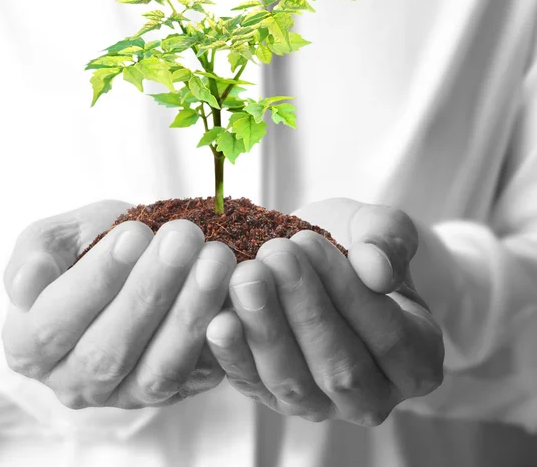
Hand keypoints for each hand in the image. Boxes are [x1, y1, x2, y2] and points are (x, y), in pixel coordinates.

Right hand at [2, 199, 235, 408]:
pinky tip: (235, 296)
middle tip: (185, 238)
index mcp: (29, 347)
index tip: (135, 233)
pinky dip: (219, 338)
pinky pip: (197, 376)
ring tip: (216, 259)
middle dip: (152, 291)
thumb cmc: (92, 247)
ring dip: (190, 313)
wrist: (137, 262)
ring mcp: (125, 395)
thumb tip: (25, 286)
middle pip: (109, 351)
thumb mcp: (59, 237)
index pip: (53, 325)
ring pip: (158, 370)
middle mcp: (73, 383)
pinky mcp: (171, 393)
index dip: (95, 281)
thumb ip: (35, 254)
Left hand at [206, 199, 443, 424]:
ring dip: (266, 329)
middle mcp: (372, 397)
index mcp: (416, 361)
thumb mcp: (381, 230)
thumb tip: (377, 270)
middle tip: (274, 255)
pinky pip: (252, 385)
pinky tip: (218, 319)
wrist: (317, 262)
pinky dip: (233, 355)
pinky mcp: (273, 398)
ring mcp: (320, 405)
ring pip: (293, 383)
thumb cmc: (355, 249)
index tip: (310, 242)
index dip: (349, 291)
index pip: (390, 337)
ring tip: (246, 277)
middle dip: (304, 309)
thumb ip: (390, 242)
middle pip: (340, 368)